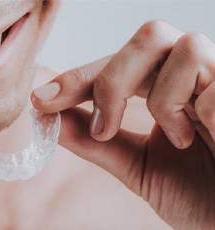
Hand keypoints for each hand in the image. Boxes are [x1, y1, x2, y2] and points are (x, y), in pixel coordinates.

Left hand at [31, 20, 214, 228]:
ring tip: (176, 138)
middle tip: (103, 127)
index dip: (78, 77)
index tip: (43, 100)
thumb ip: (95, 142)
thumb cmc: (195, 193)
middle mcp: (195, 72)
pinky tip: (204, 137)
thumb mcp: (136, 166)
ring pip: (184, 48)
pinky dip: (197, 112)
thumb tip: (50, 119)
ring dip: (164, 100)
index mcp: (167, 85)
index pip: (117, 62)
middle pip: (149, 37)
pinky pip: (214, 82)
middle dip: (112, 80)